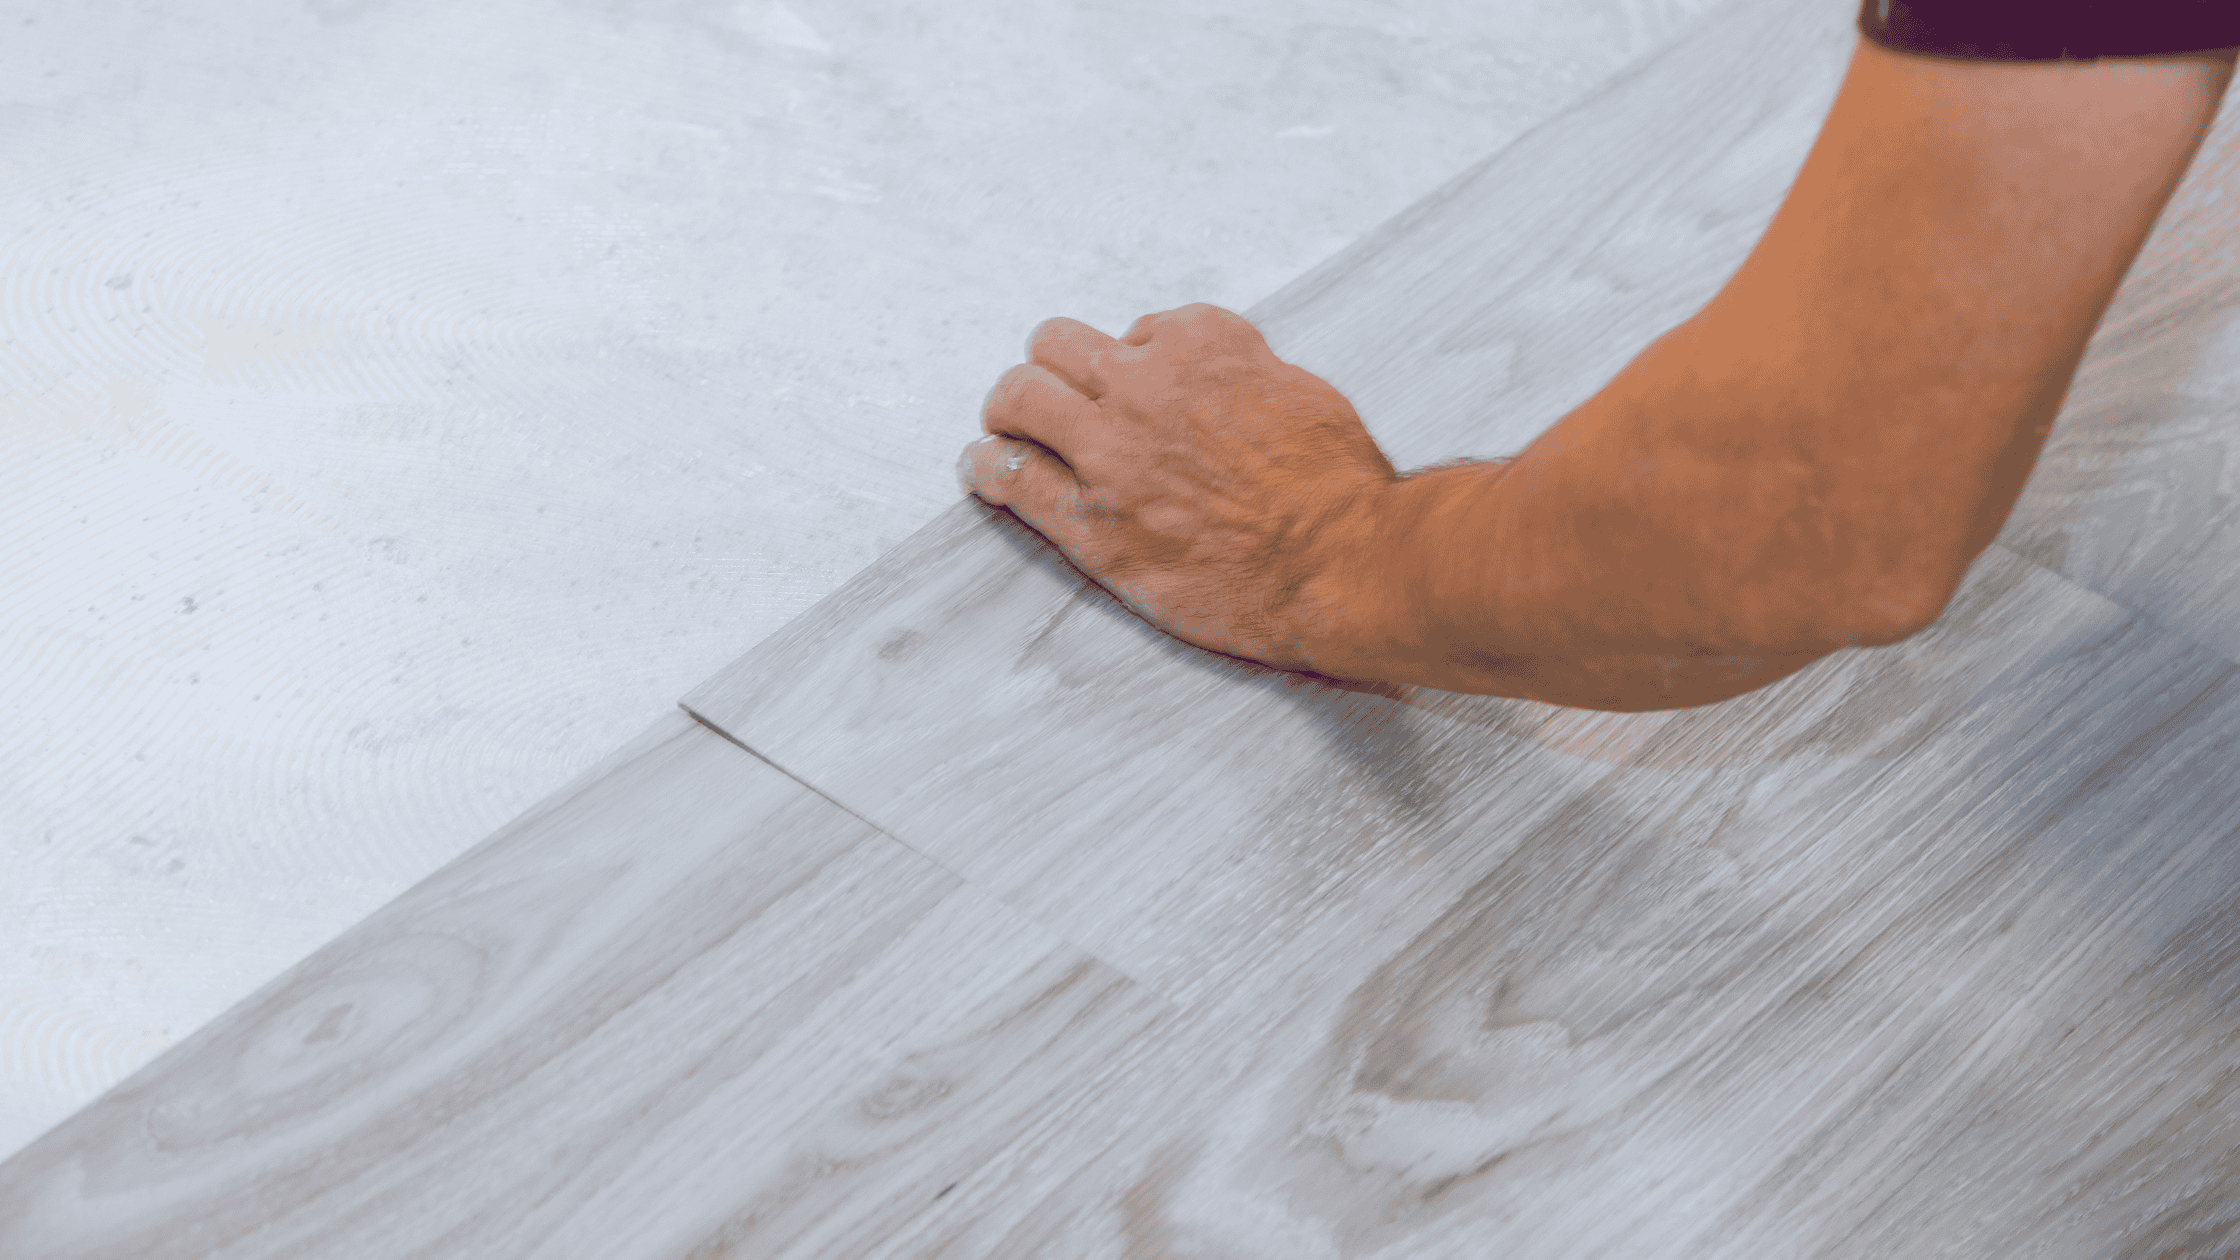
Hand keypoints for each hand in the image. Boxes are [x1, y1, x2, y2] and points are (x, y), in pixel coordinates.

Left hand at [958, 304, 1402, 675]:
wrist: (1344, 565)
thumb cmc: (1340, 489)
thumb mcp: (1302, 393)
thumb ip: (1247, 375)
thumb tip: (1220, 385)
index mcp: (1203, 343)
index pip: (1140, 331)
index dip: (1137, 364)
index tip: (1141, 393)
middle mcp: (1146, 385)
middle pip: (1056, 346)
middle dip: (1055, 370)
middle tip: (1052, 400)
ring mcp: (1110, 453)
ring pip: (1019, 397)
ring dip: (1010, 410)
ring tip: (1008, 430)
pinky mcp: (1090, 522)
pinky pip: (1009, 476)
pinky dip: (987, 468)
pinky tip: (983, 470)